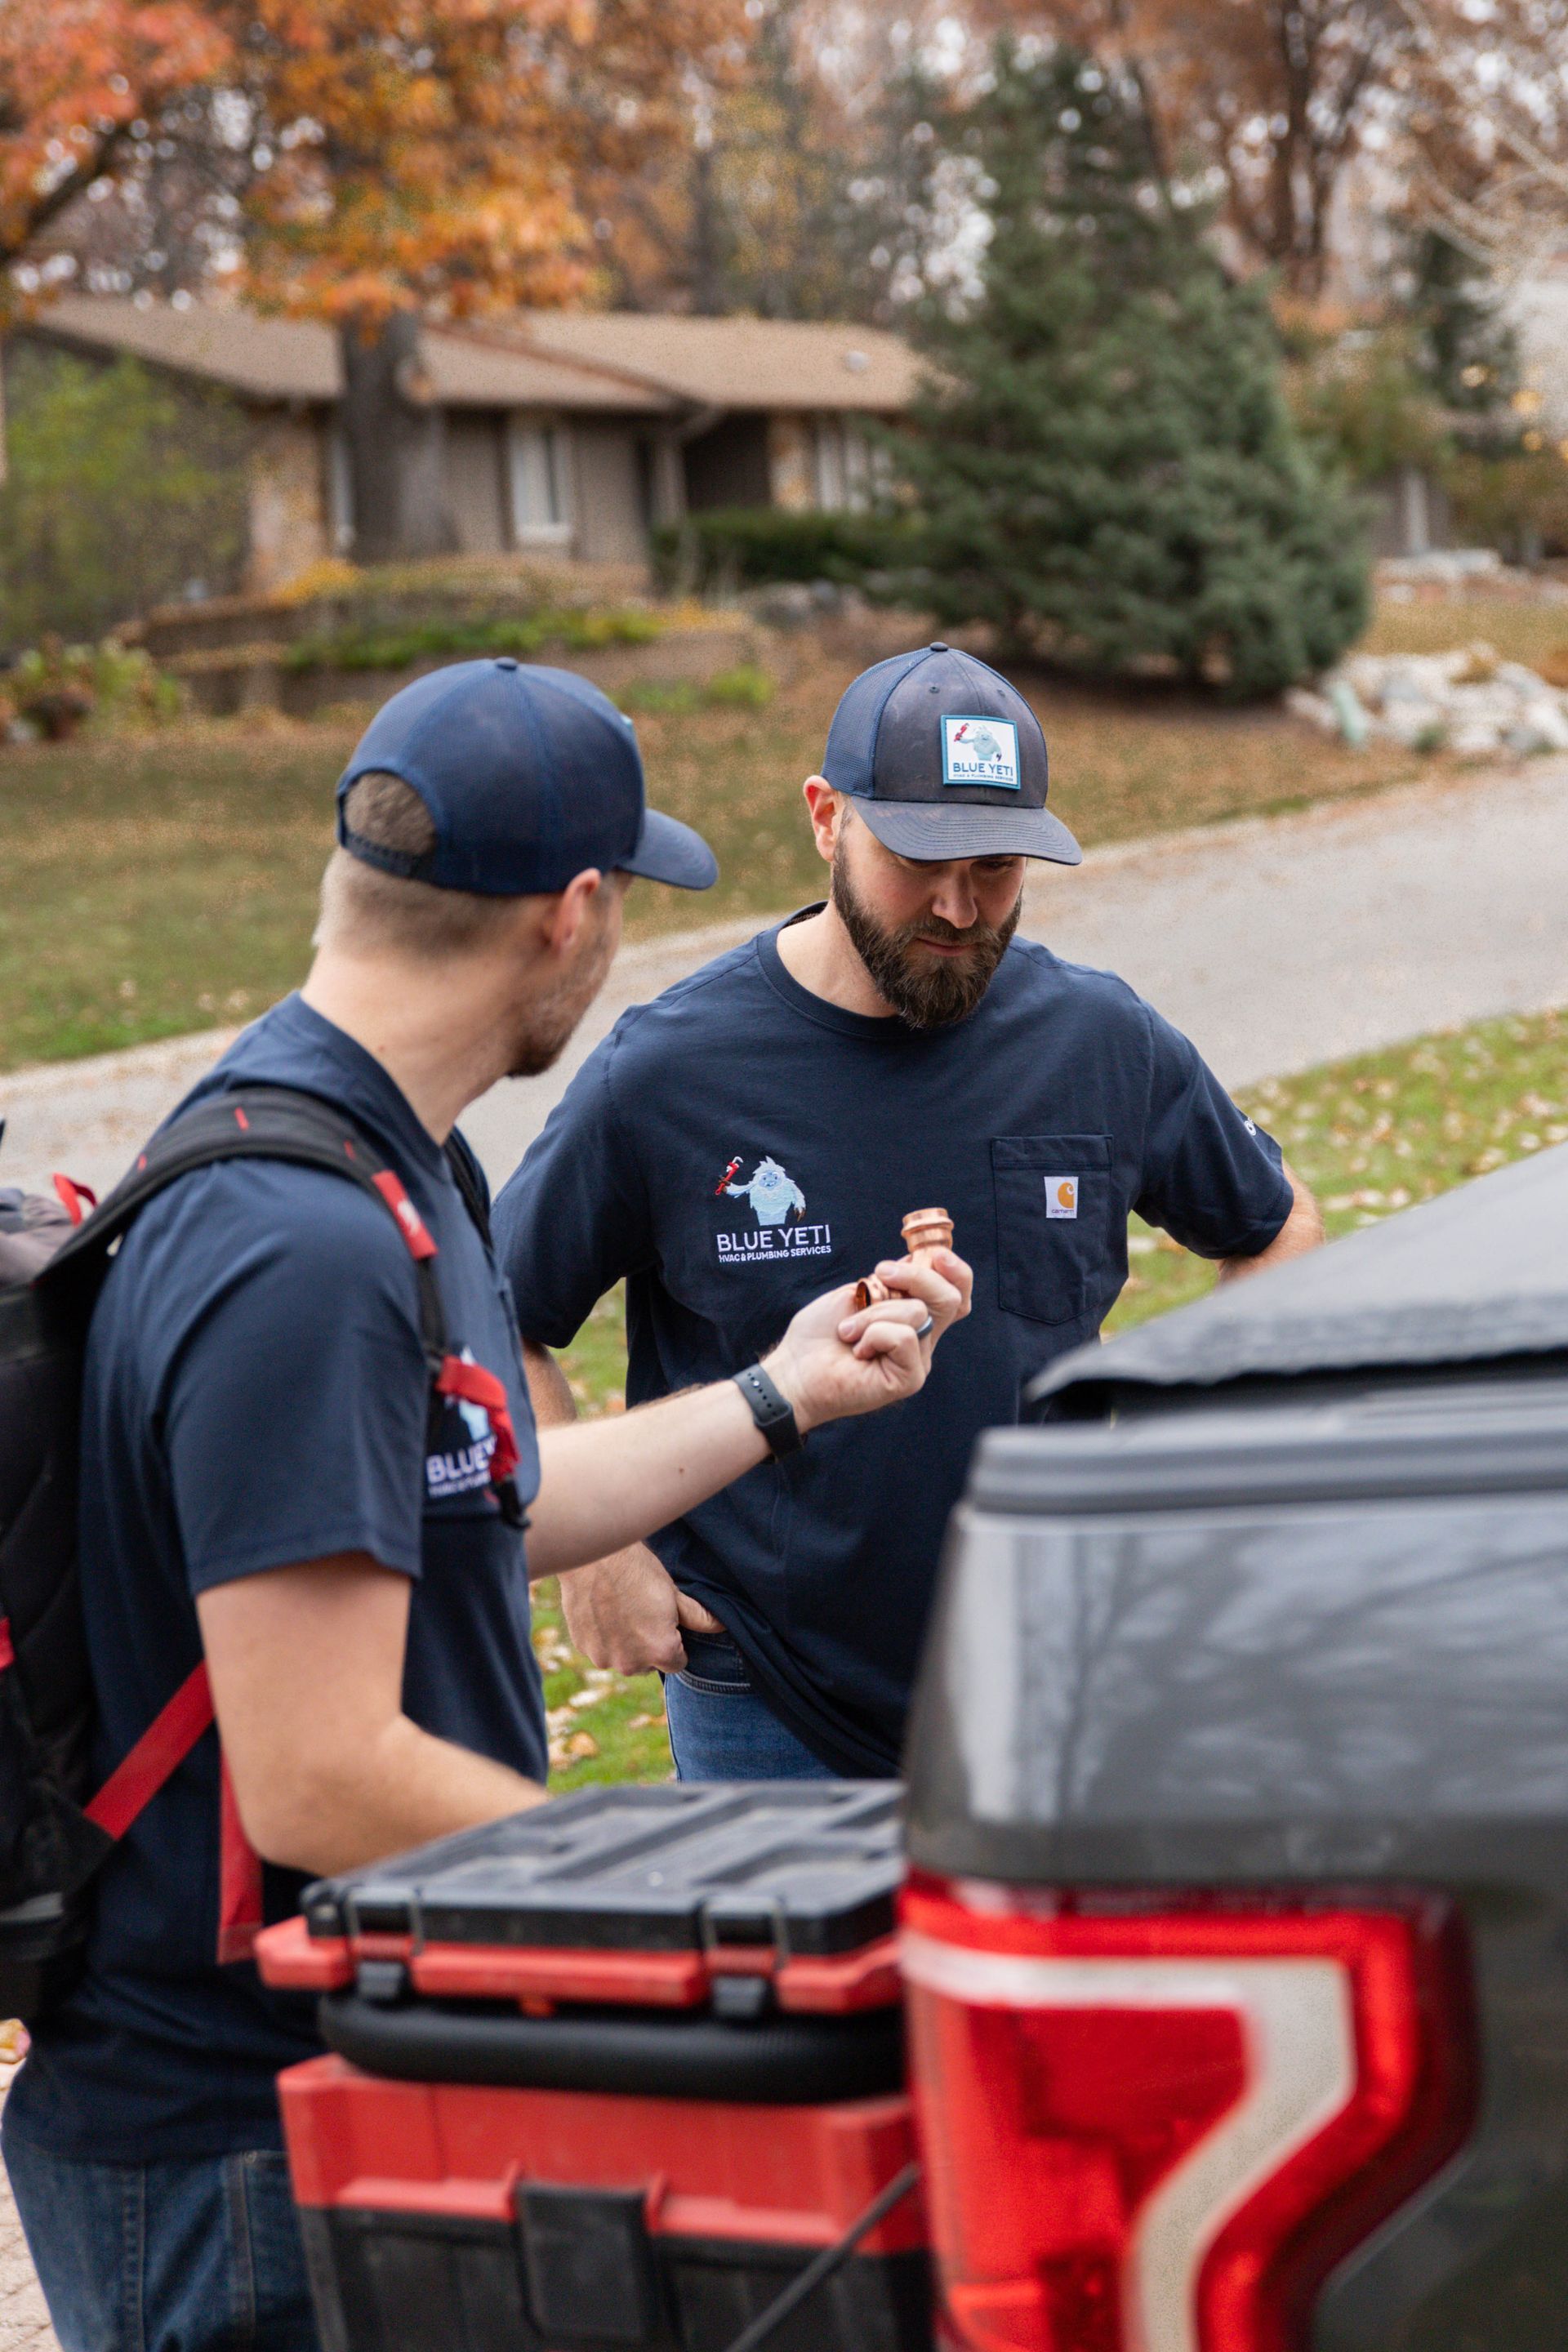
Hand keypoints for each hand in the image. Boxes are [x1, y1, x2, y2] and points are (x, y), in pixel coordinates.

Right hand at [559, 1545, 724, 1674]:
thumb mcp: (672, 1592)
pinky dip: (601, 1635)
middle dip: (647, 1645)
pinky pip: (599, 1647)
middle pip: (647, 1663)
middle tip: (642, 1611)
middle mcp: (630, 1664)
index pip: (676, 1663)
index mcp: (659, 1652)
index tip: (666, 1623)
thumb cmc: (636, 1570)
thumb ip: (697, 1616)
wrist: (592, 1555)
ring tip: (621, 1608)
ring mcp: (602, 1657)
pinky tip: (602, 1609)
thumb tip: (720, 1625)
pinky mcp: (581, 1646)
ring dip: (623, 1643)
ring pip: (621, 1656)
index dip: (674, 1642)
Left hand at [763, 1247, 971, 1433]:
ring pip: (917, 1313)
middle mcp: (922, 1339)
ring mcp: (918, 1360)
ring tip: (848, 1331)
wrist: (795, 1369)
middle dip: (918, 1276)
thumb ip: (893, 1282)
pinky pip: (905, 1337)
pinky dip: (874, 1334)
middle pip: (950, 1299)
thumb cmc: (821, 1333)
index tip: (935, 1255)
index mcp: (913, 1317)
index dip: (956, 1272)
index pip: (956, 1293)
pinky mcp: (909, 1379)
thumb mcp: (858, 1292)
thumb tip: (918, 1262)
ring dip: (873, 1313)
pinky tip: (858, 1350)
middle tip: (880, 1273)